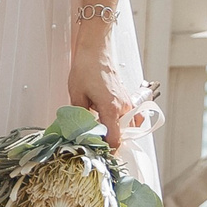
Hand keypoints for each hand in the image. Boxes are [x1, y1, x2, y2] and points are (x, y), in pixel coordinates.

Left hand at [69, 22, 131, 143]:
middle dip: (111, 144)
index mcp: (111, 109)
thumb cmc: (86, 69)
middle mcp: (123, 107)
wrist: (96, 51)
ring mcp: (126, 103)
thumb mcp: (77, 95)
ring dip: (117, 133)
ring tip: (102, 137)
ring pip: (127, 126)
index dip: (109, 151)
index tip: (102, 156)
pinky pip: (129, 117)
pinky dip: (123, 124)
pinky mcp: (126, 98)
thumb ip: (80, 116)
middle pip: (122, 135)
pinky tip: (112, 125)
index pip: (115, 139)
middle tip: (98, 148)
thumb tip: (79, 130)